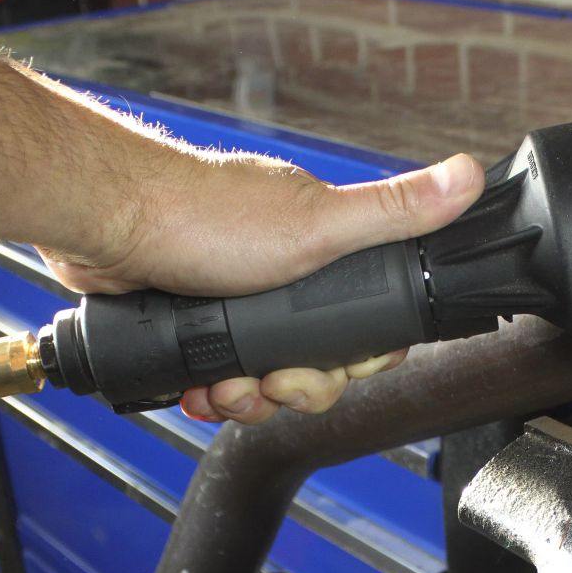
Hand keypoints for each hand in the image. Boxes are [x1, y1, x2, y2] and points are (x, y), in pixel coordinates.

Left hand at [38, 146, 484, 424]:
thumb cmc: (201, 216)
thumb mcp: (317, 223)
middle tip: (270, 381)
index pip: (362, 321)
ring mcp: (229, 296)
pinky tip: (197, 389)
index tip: (334, 367)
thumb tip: (468, 177)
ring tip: (225, 388)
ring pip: (261, 373)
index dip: (353, 359)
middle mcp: (276, 270)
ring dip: (247, 395)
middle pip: (312, 357)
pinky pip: (214, 373)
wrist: (104, 226)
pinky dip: (208, 390)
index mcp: (316, 244)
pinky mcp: (187, 320)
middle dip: (294, 384)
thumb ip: (393, 214)